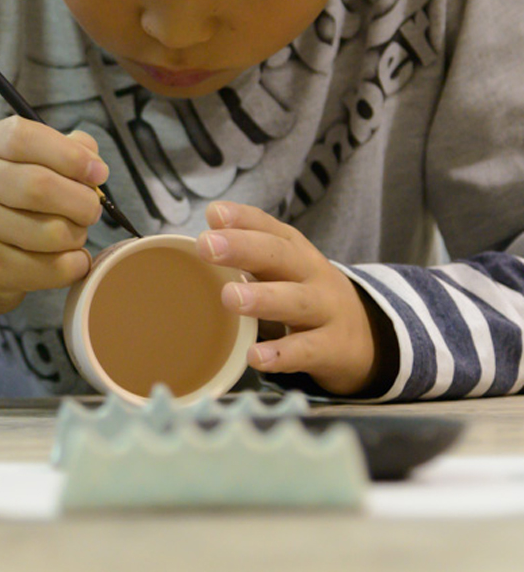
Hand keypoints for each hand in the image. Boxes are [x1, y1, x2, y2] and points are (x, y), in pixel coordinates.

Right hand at [0, 117, 106, 331]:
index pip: (25, 138)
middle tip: (91, 210)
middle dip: (83, 202)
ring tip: (72, 234)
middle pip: (41, 186)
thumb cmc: (4, 199)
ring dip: (78, 235)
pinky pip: (51, 268)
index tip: (99, 173)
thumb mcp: (23, 162)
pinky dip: (75, 265)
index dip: (70, 155)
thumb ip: (64, 151)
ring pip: (52, 232)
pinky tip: (71, 260)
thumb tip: (95, 167)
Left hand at [197, 201, 379, 395]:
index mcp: (294, 250)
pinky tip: (256, 357)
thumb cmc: (305, 293)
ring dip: (263, 298)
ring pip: (296, 301)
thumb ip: (245, 252)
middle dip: (243, 248)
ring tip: (230, 297)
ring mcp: (326, 310)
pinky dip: (282, 354)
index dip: (242, 218)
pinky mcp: (333, 347)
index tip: (214, 214)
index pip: (269, 227)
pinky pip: (307, 350)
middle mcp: (312, 273)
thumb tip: (201, 239)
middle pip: (281, 256)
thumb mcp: (282, 267)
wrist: (368, 334)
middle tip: (207, 246)